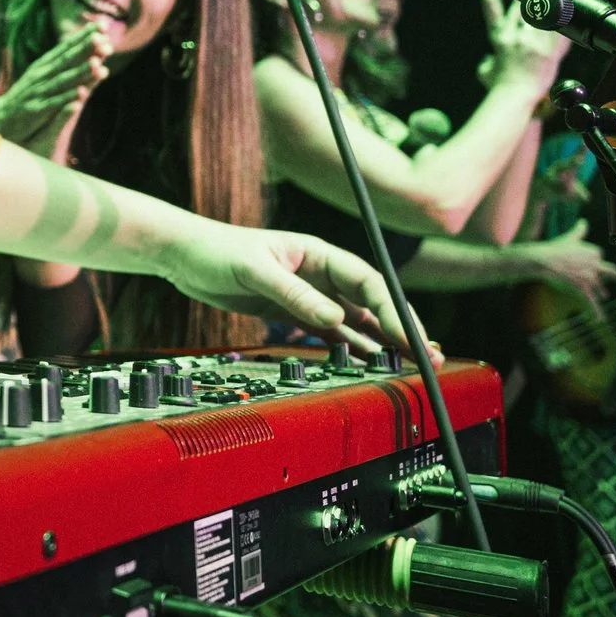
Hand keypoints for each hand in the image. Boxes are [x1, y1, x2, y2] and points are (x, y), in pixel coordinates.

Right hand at [0, 27, 109, 147]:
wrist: (2, 118)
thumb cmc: (28, 96)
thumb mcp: (44, 75)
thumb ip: (65, 64)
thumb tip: (91, 50)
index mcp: (45, 65)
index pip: (67, 46)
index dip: (85, 35)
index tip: (104, 24)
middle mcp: (42, 74)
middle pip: (67, 60)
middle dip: (85, 49)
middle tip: (104, 39)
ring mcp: (38, 91)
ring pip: (63, 80)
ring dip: (80, 72)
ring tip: (98, 64)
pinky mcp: (36, 109)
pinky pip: (54, 102)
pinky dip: (67, 97)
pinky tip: (81, 93)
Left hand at [163, 223, 395, 349]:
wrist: (184, 256)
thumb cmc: (216, 251)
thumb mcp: (255, 270)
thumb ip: (294, 294)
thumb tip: (337, 319)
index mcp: (319, 254)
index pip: (369, 282)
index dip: (394, 310)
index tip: (411, 337)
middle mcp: (321, 273)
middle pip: (373, 302)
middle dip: (403, 329)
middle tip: (431, 358)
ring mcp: (311, 293)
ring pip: (359, 320)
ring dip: (385, 341)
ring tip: (413, 365)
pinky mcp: (296, 311)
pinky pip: (335, 332)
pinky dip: (355, 347)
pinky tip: (374, 363)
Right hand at [480, 0, 584, 88]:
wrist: (512, 96)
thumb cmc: (500, 86)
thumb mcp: (487, 65)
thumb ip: (489, 41)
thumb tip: (486, 29)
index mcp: (504, 35)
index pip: (517, 6)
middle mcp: (520, 32)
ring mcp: (537, 38)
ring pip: (552, 4)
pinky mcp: (553, 46)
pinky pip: (565, 21)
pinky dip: (572, 3)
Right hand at [529, 224, 613, 312]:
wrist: (545, 260)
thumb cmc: (556, 247)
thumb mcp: (570, 237)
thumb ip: (580, 230)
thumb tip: (584, 221)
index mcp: (594, 252)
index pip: (598, 256)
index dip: (593, 259)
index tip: (589, 261)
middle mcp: (595, 266)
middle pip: (608, 272)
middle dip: (613, 276)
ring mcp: (590, 279)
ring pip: (600, 287)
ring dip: (602, 292)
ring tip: (604, 296)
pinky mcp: (582, 289)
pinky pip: (592, 302)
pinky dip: (597, 311)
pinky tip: (600, 319)